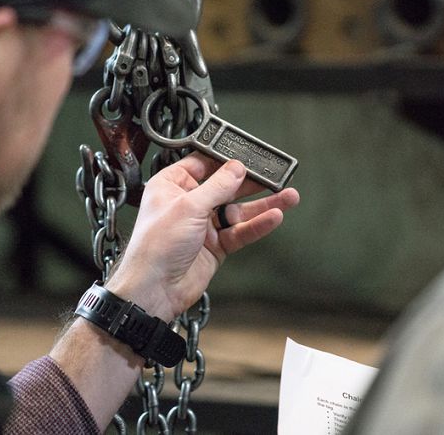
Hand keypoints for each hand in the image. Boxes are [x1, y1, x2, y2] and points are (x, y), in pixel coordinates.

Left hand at [106, 153, 299, 319]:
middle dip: (252, 182)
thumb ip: (217, 186)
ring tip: (288, 196)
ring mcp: (203, 225)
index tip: (249, 154)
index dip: (226, 158)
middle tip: (276, 175)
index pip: (203, 163)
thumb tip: (236, 167)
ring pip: (238, 210)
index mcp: (171, 185)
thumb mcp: (188, 206)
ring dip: (263, 204)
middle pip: (226, 186)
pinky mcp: (215, 245)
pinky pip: (240, 231)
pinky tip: (274, 217)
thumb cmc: (156, 246)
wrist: (154, 290)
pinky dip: (257, 225)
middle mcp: (187, 203)